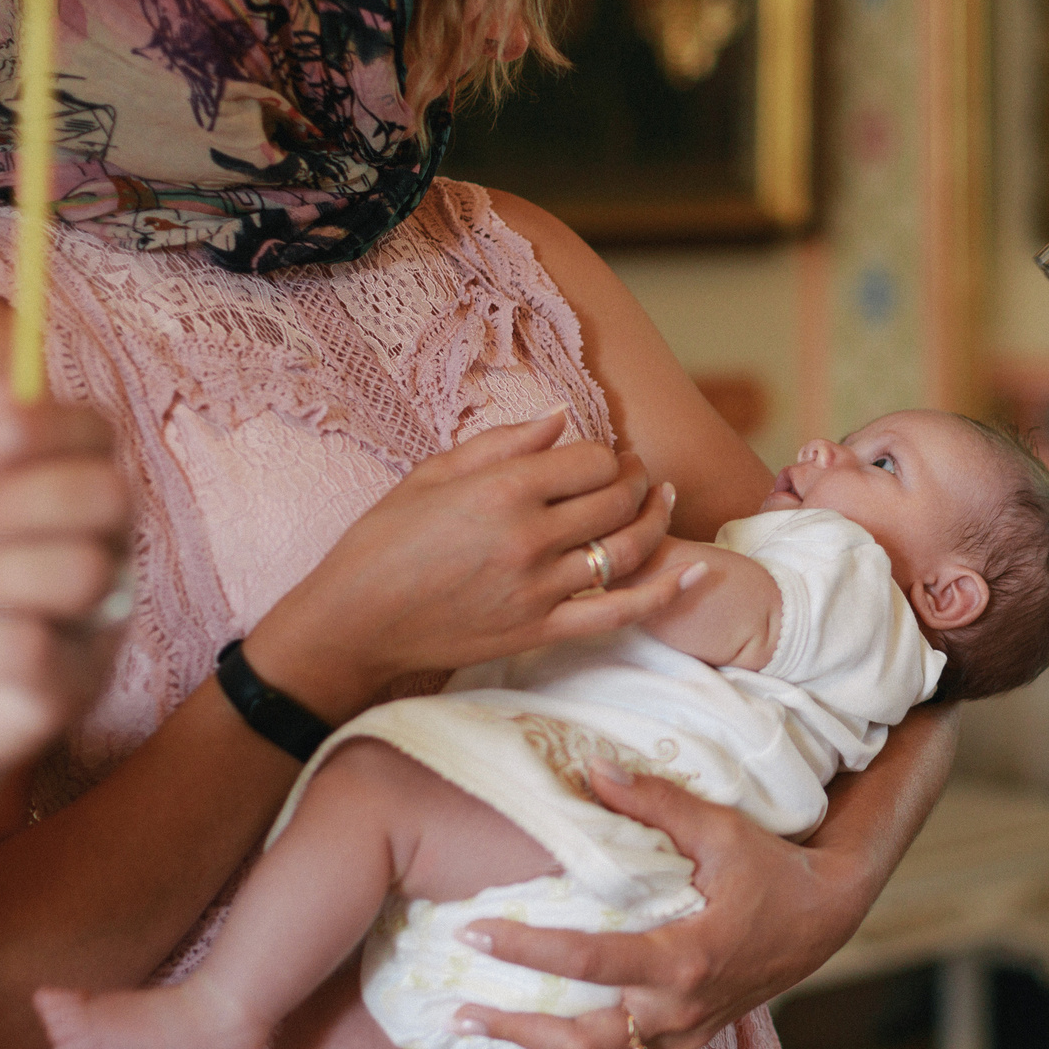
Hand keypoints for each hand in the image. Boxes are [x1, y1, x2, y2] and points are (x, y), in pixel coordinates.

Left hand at [0, 386, 131, 777]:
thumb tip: (8, 391)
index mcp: (74, 488)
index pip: (98, 432)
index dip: (49, 426)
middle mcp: (107, 543)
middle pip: (111, 493)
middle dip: (23, 501)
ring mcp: (102, 614)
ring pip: (83, 570)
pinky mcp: (81, 683)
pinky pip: (37, 647)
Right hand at [249, 411, 687, 718]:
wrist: (354, 622)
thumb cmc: (382, 542)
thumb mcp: (432, 475)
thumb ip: (502, 442)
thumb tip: (561, 418)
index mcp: (501, 489)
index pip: (591, 460)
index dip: (606, 455)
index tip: (603, 458)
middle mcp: (528, 537)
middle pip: (616, 501)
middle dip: (637, 481)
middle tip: (638, 475)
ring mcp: (539, 589)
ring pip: (626, 550)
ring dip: (655, 521)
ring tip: (662, 502)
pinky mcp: (541, 631)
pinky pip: (619, 611)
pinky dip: (664, 592)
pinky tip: (695, 569)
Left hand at [445, 762, 869, 1048]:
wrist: (825, 917)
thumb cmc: (772, 868)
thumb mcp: (721, 829)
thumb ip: (655, 803)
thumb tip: (592, 769)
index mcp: (685, 958)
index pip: (589, 961)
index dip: (527, 949)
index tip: (472, 934)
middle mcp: (679, 1011)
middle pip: (581, 1041)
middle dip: (514, 1033)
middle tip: (455, 1014)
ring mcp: (681, 1037)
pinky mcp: (682, 1046)